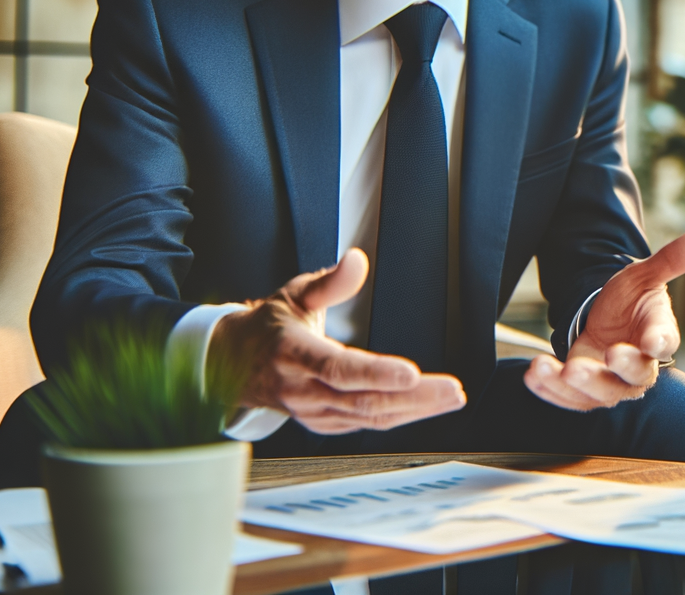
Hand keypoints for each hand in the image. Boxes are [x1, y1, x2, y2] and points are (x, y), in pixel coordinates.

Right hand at [210, 249, 466, 433]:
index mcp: (293, 354)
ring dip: (414, 410)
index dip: (375, 373)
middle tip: (453, 390)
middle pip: (363, 400)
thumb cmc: (268, 327)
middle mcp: (302, 389)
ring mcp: (312, 411)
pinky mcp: (323, 423)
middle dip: (414, 398)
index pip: (338, 368)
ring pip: (369, 417)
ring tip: (450, 397)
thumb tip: (357, 261)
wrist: (231, 367)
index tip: (412, 372)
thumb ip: (330, 282)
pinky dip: (398, 416)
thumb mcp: (293, 294)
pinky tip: (425, 406)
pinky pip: (365, 424)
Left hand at [523, 228, 684, 411]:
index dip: (658, 343)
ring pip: (598, 394)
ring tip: (545, 368)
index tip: (651, 341)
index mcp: (660, 337)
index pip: (664, 344)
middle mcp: (640, 367)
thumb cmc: (632, 299)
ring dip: (570, 387)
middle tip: (589, 362)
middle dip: (609, 373)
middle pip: (631, 378)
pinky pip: (570, 399)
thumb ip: (671, 260)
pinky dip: (551, 392)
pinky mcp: (585, 391)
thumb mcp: (645, 275)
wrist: (609, 319)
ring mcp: (612, 382)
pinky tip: (532, 377)